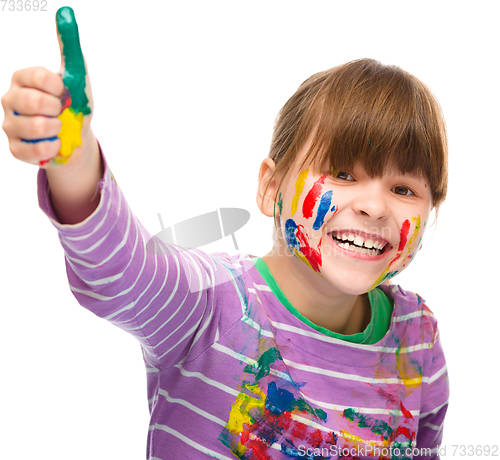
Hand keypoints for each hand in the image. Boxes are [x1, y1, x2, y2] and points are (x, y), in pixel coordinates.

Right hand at [2, 6, 93, 167]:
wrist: (78, 137)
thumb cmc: (74, 104)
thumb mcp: (77, 76)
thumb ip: (69, 46)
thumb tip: (66, 13)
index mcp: (23, 79)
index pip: (37, 76)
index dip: (58, 87)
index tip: (65, 92)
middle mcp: (11, 100)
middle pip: (33, 102)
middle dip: (58, 109)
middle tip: (62, 112)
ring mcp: (11, 125)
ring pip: (34, 127)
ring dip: (58, 130)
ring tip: (59, 128)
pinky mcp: (16, 148)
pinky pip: (33, 150)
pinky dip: (52, 148)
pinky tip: (56, 143)